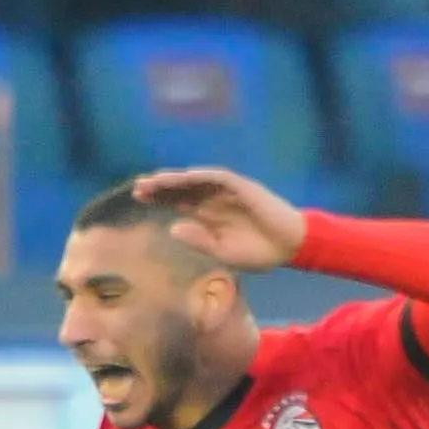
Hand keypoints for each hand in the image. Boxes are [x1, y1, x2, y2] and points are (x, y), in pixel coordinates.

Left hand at [130, 166, 304, 269]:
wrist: (290, 247)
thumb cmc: (259, 252)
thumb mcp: (223, 252)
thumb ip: (200, 241)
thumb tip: (173, 228)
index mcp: (209, 216)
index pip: (179, 202)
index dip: (159, 198)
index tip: (138, 198)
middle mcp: (215, 200)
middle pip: (183, 188)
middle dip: (161, 187)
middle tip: (138, 187)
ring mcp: (229, 192)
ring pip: (197, 181)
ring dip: (178, 179)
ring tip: (157, 181)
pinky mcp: (244, 188)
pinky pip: (220, 178)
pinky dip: (204, 176)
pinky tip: (187, 177)